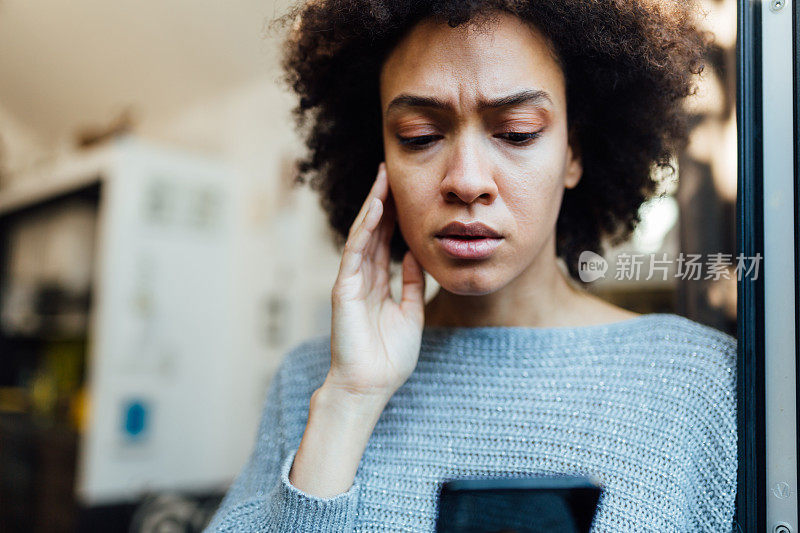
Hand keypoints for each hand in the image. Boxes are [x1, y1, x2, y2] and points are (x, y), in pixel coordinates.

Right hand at [326, 162, 425, 400]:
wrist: (370, 386)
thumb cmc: (390, 357)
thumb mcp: (410, 313)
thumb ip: (411, 283)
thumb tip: (416, 254)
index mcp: (378, 283)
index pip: (386, 241)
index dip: (395, 215)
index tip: (407, 191)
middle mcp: (363, 277)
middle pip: (373, 231)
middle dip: (383, 201)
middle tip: (391, 170)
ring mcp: (351, 281)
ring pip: (362, 234)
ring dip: (373, 205)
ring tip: (383, 177)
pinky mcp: (344, 288)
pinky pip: (355, 252)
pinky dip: (364, 229)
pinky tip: (375, 208)